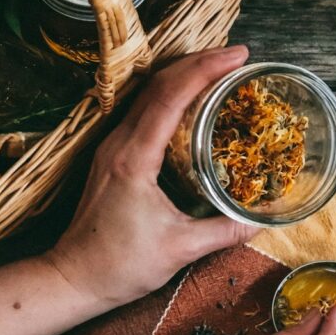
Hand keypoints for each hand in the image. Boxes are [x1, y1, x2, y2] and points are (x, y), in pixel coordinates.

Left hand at [46, 46, 258, 310]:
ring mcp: (113, 147)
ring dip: (183, 74)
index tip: (238, 57)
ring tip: (218, 69)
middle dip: (199, 62)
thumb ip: (225, 230)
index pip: (170, 95)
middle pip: (158, 83)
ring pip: (148, 93)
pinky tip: (192, 102)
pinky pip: (144, 112)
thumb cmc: (119, 264)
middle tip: (236, 56)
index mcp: (134, 157)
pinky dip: (171, 96)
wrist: (74, 278)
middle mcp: (119, 143)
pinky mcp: (113, 157)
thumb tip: (261, 220)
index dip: (206, 68)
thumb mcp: (181, 248)